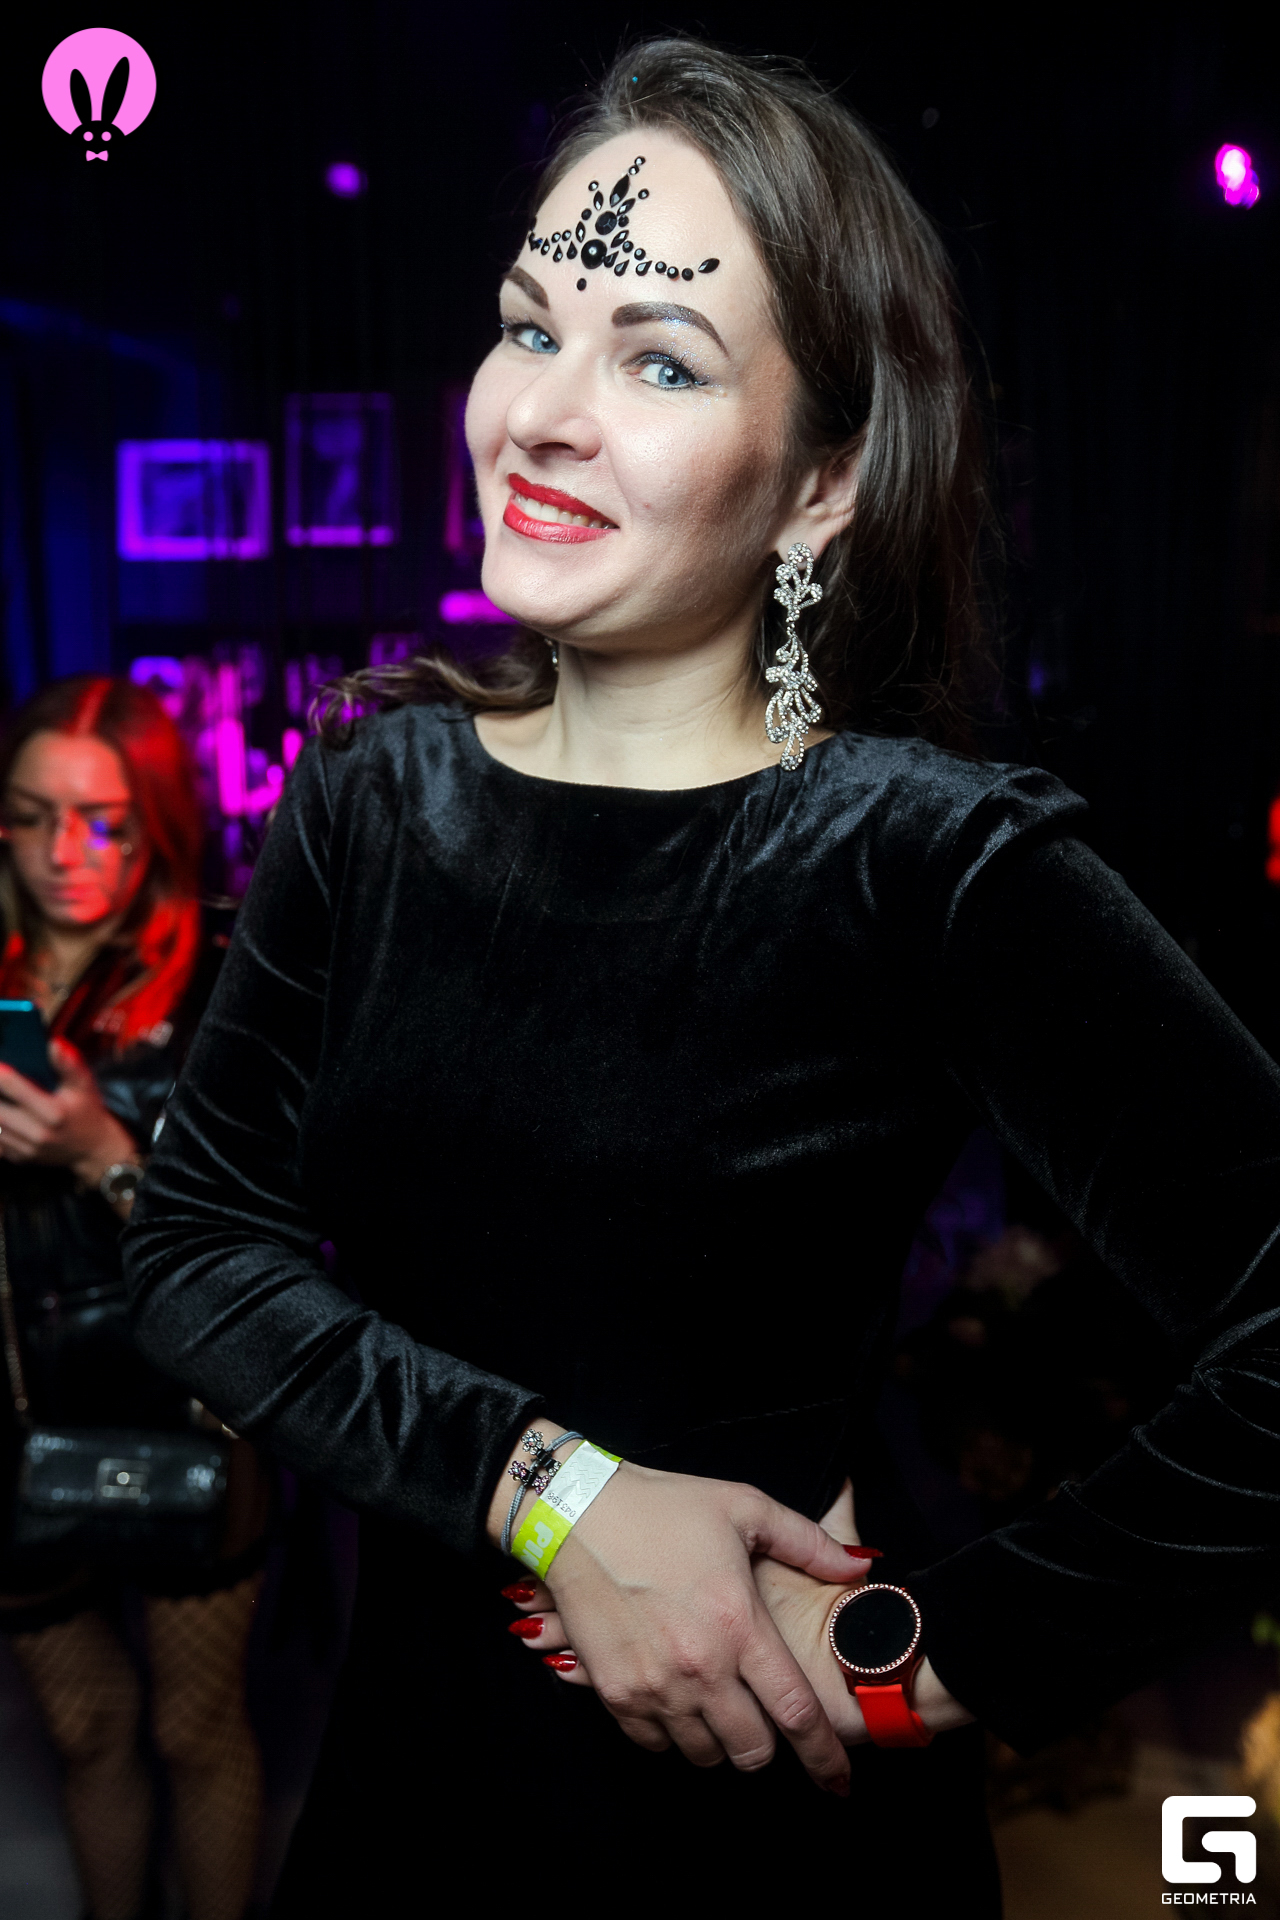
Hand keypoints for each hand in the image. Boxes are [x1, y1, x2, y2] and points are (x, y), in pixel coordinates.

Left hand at [0, 1038, 136, 1191]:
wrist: (92, 1149)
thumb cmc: (87, 1111)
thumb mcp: (84, 1085)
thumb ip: (70, 1064)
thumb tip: (55, 1044)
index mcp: (54, 1113)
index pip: (16, 1088)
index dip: (0, 1074)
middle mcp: (39, 1134)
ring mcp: (28, 1149)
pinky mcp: (20, 1158)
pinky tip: (2, 1113)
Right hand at [505, 1477, 972, 1754]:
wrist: (574, 1513)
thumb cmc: (662, 1506)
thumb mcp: (743, 1507)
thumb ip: (807, 1541)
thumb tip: (857, 1566)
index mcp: (740, 1625)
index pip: (797, 1714)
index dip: (826, 1757)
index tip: (841, 1782)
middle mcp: (700, 1667)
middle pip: (751, 1752)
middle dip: (766, 1746)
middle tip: (762, 1719)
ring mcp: (654, 1686)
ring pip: (704, 1755)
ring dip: (719, 1740)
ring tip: (716, 1702)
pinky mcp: (615, 1692)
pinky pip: (655, 1744)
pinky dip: (672, 1733)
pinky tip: (674, 1696)